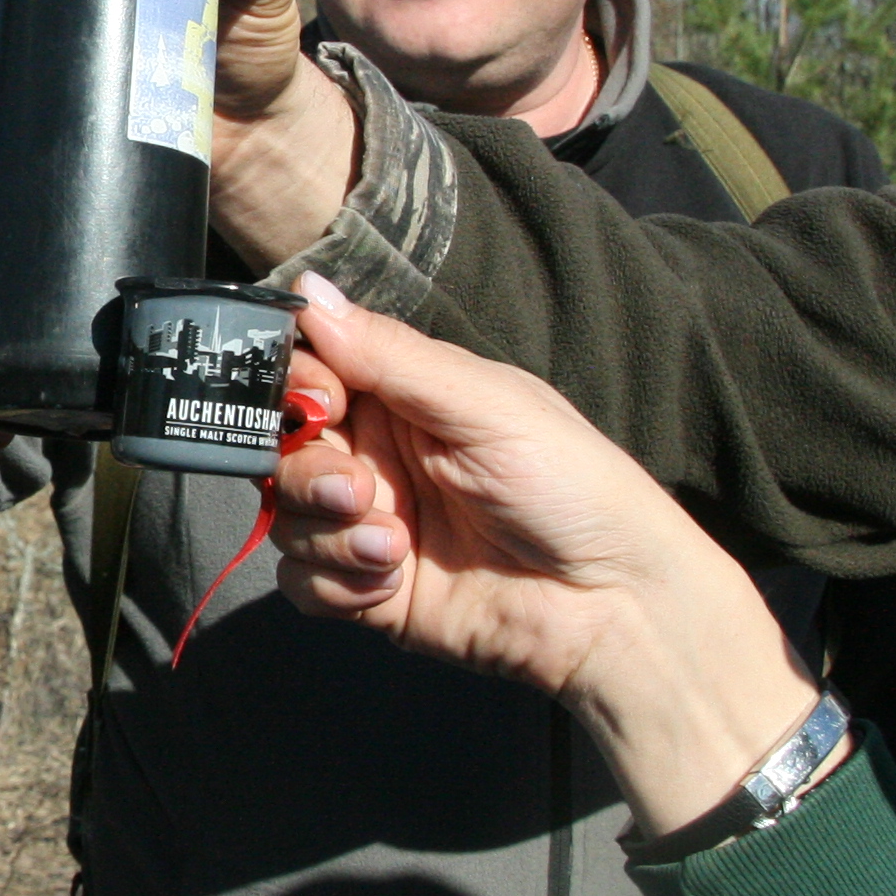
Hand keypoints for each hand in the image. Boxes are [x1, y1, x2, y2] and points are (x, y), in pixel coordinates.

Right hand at [264, 276, 820, 837]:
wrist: (612, 607)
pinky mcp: (368, 591)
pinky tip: (391, 586)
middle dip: (308, 472)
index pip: (311, 373)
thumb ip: (390, 354)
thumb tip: (309, 288)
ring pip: (286, 517)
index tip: (320, 404)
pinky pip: (302, 580)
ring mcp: (371, 524)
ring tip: (395, 547)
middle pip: (283, 449)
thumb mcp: (485, 405)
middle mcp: (380, 455)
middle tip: (360, 491)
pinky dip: (335, 583)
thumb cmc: (573, 488)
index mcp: (406, 395)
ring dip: (328, 533)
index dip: (296, 387)